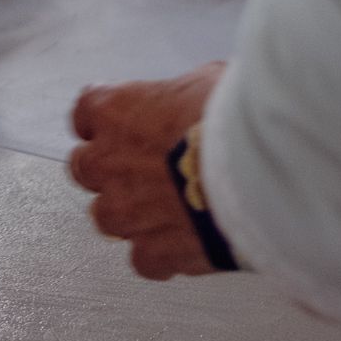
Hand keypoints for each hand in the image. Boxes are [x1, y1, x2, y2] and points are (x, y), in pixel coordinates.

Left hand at [69, 62, 226, 279]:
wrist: (256, 173)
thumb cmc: (234, 120)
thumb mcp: (208, 81)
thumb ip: (183, 96)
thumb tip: (196, 98)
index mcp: (115, 111)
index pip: (86, 113)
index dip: (105, 121)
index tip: (120, 125)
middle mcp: (108, 161)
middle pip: (85, 168)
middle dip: (108, 169)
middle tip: (143, 169)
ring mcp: (125, 210)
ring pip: (105, 217)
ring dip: (130, 214)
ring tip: (168, 209)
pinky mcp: (152, 251)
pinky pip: (144, 259)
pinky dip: (162, 255)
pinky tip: (187, 244)